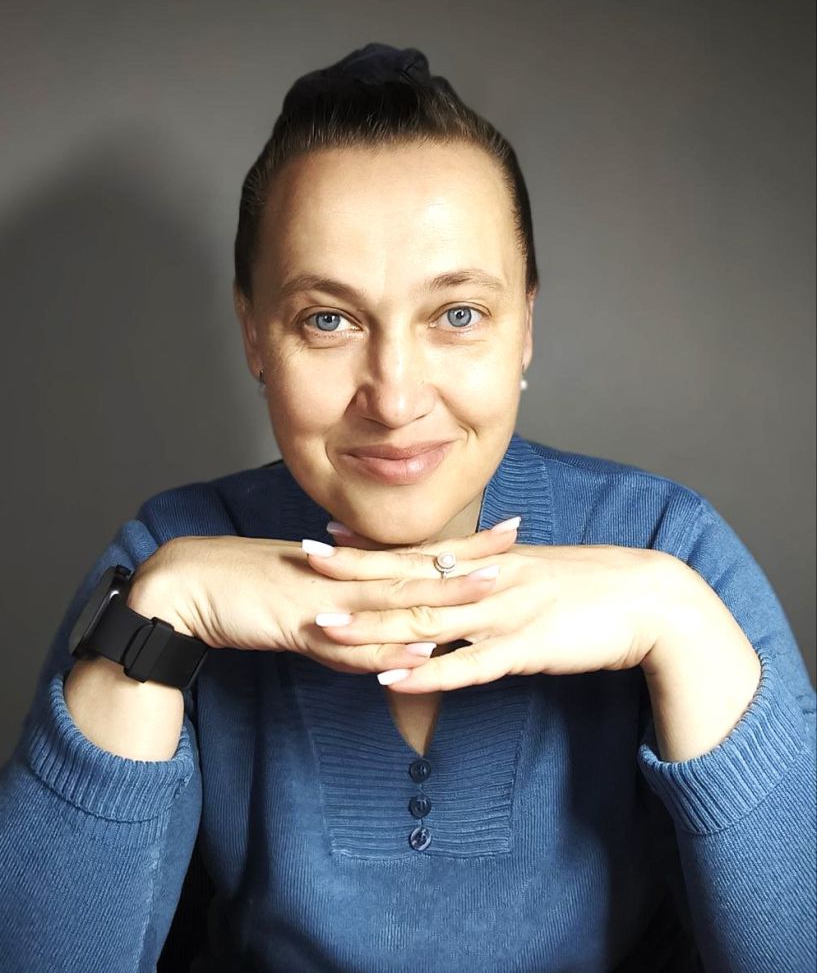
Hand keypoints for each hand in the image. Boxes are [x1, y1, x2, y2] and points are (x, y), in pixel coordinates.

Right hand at [126, 526, 517, 676]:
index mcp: (352, 566)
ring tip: (485, 595)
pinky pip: (352, 643)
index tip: (507, 532)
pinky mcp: (301, 627)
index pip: (420, 552)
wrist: (193, 588)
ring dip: (442, 599)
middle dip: (469, 562)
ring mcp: (327, 601)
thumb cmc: (252, 585)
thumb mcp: (312, 592)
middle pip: (418, 569)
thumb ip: (354, 605)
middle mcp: (347, 578)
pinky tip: (417, 649)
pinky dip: (387, 646)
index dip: (464, 544)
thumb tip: (393, 621)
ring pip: (395, 602)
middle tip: (516, 549)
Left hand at [308, 534, 673, 691]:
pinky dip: (429, 673)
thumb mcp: (533, 572)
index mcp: (490, 562)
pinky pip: (469, 665)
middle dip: (354, 575)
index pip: (418, 552)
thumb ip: (493, 574)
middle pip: (410, 578)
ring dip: (375, 626)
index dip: (371, 548)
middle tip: (304, 565)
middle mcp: (488, 581)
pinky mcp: (526, 649)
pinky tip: (393, 680)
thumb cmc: (590, 586)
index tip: (326, 539)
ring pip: (428, 622)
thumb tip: (458, 579)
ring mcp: (504, 614)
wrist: (648, 600)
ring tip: (327, 629)